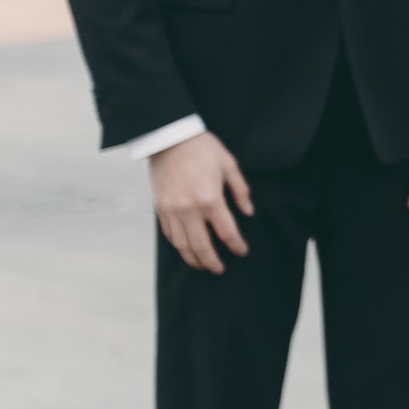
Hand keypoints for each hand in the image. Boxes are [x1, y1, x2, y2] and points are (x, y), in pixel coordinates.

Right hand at [150, 132, 252, 273]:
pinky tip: (187, 250)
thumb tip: (248, 213)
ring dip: (193, 259)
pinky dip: (179, 246)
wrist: (170, 138)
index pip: (227, 232)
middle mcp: (189, 209)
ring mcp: (171, 210)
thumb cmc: (203, 149)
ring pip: (182, 245)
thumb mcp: (230, 165)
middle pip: (202, 246)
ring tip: (203, 266)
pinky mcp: (159, 208)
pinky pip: (169, 234)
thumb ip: (240, 191)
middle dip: (213, 262)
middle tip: (221, 270)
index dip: (236, 245)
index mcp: (210, 199)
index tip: (243, 252)